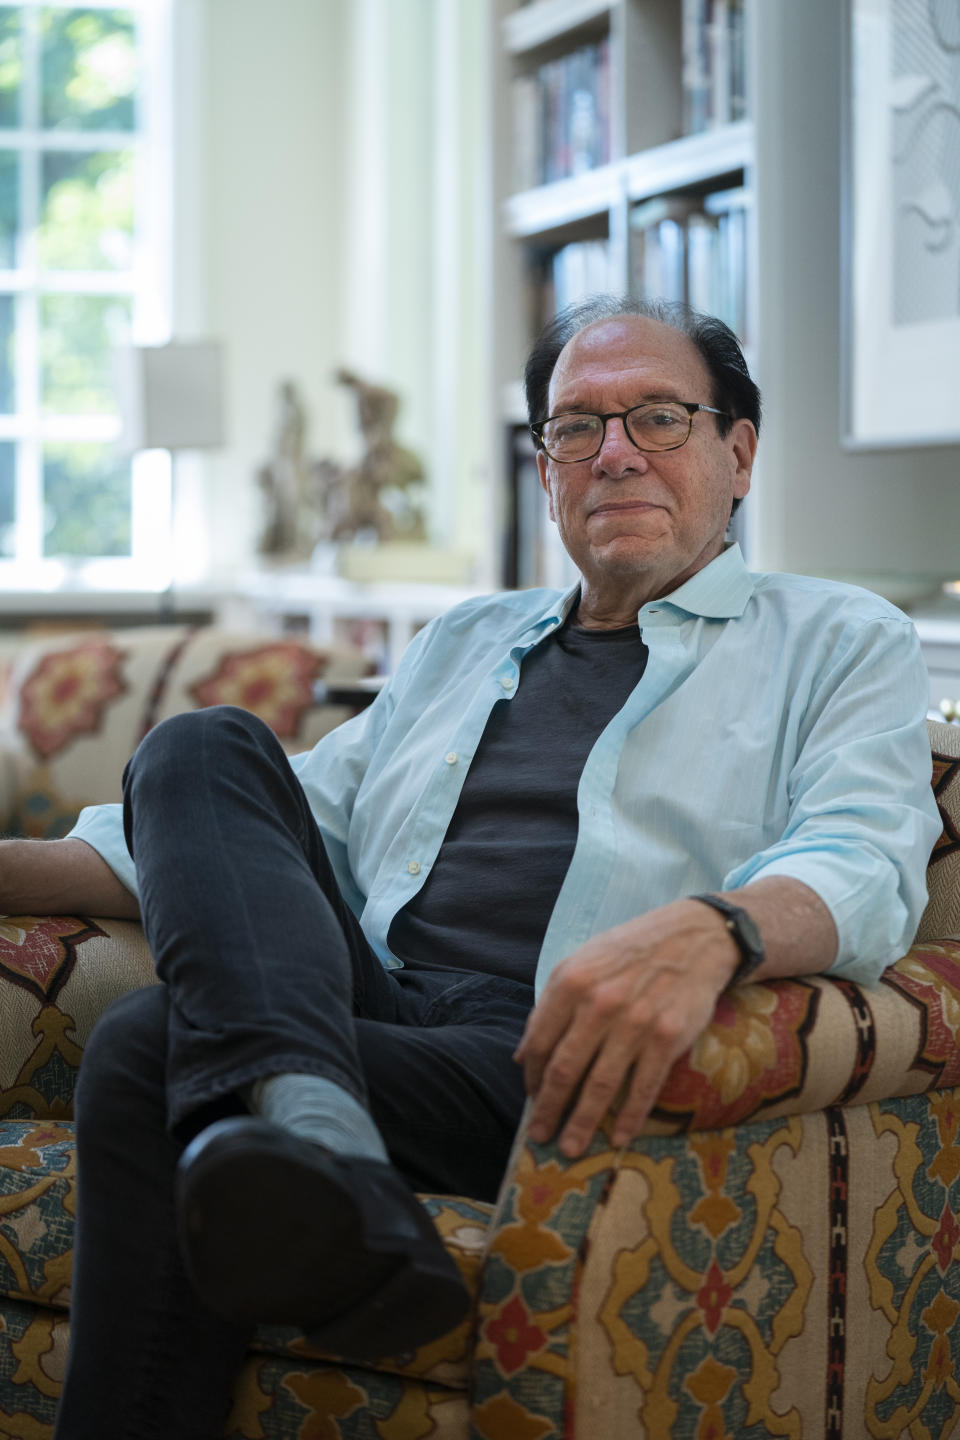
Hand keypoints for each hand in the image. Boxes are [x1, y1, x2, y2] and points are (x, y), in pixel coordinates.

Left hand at [514, 899, 738, 1156]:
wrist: (692, 938)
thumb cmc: (629, 952)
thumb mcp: (580, 964)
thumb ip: (550, 1007)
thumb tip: (524, 1057)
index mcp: (571, 983)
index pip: (541, 1042)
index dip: (533, 1077)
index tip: (533, 1098)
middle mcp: (599, 1004)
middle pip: (565, 1070)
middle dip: (549, 1109)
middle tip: (540, 1137)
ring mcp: (635, 1023)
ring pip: (600, 1085)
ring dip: (581, 1122)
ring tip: (569, 1147)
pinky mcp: (667, 1037)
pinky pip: (643, 1087)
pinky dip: (629, 1118)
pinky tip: (617, 1138)